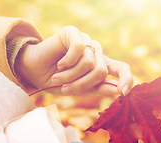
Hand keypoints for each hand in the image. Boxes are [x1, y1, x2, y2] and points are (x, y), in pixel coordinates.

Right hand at [15, 26, 132, 95]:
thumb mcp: (78, 90)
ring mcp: (86, 41)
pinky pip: (78, 49)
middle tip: (66, 90)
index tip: (123, 92)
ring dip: (71, 76)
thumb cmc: (56, 82)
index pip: (122, 69)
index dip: (127, 79)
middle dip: (82, 85)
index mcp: (101, 66)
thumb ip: (98, 89)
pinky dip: (67, 62)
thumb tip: (118, 90)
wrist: (34, 72)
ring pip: (90, 63)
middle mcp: (96, 52)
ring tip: (58, 78)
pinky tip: (59, 64)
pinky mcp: (74, 33)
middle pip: (101, 71)